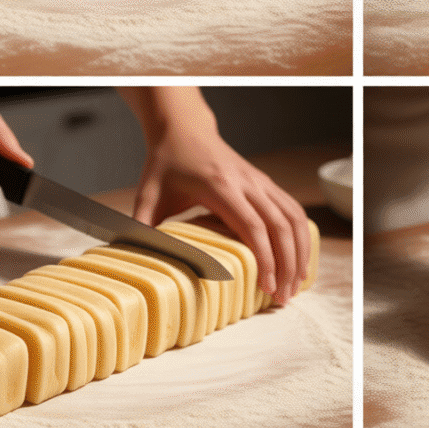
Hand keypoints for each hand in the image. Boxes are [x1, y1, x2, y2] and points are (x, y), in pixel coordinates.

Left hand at [131, 120, 309, 304]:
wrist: (184, 129)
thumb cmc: (166, 163)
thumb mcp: (148, 193)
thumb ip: (139, 225)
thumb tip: (126, 258)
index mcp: (221, 186)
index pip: (253, 226)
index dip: (265, 258)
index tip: (268, 287)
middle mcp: (247, 182)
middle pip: (280, 226)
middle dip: (288, 264)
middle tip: (283, 298)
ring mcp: (260, 181)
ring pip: (293, 218)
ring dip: (299, 252)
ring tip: (296, 284)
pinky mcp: (265, 182)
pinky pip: (292, 209)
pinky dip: (301, 235)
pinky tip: (299, 257)